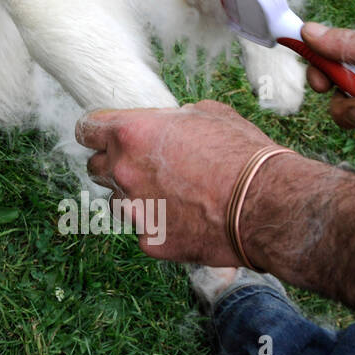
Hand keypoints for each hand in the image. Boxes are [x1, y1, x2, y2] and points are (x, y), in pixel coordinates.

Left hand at [75, 100, 293, 265]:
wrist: (268, 205)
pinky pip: (143, 229)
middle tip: (145, 165)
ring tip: (171, 195)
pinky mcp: (150, 240)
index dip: (95, 131)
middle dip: (115, 164)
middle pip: (96, 167)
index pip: (86, 129)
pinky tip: (187, 220)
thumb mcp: (207, 114)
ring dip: (134, 196)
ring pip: (116, 201)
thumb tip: (166, 122)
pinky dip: (158, 225)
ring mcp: (135, 209)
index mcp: (131, 133)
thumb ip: (171, 119)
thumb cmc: (242, 154)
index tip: (102, 136)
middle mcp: (123, 170)